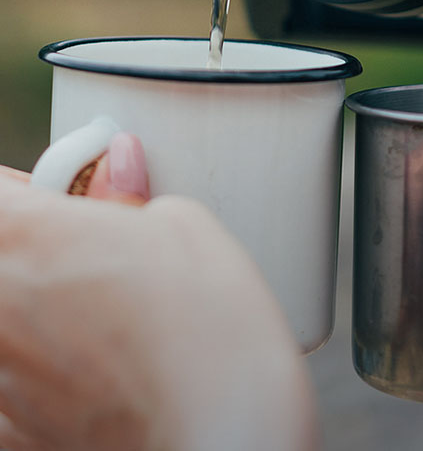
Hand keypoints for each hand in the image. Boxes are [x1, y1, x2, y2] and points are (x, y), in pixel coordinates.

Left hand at [0, 143, 315, 450]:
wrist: (225, 441)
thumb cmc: (210, 334)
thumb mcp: (182, 225)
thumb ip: (129, 196)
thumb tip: (116, 175)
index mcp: (22, 237)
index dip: (31, 187)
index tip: (59, 194)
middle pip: (0, 256)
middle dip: (35, 250)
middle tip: (87, 255)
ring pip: (8, 323)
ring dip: (38, 312)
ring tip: (103, 321)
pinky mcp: (11, 435)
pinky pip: (11, 383)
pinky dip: (42, 372)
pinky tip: (98, 375)